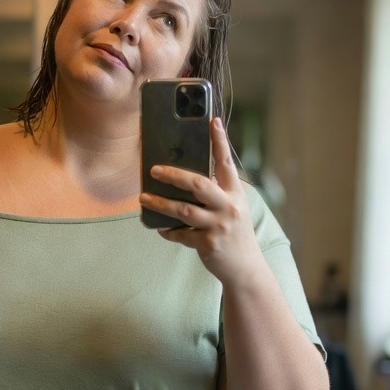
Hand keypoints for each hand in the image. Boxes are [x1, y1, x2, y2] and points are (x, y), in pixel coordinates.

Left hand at [139, 117, 264, 287]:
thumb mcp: (233, 209)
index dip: (220, 141)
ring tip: (143, 198)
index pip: (227, 162)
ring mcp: (219, 226)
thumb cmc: (235, 234)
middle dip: (174, 175)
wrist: (246, 268)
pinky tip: (160, 227)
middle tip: (154, 170)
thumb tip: (185, 179)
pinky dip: (168, 230)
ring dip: (160, 203)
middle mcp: (229, 207)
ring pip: (183, 210)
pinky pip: (181, 233)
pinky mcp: (208, 244)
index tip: (212, 121)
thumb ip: (216, 194)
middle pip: (199, 184)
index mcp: (236, 194)